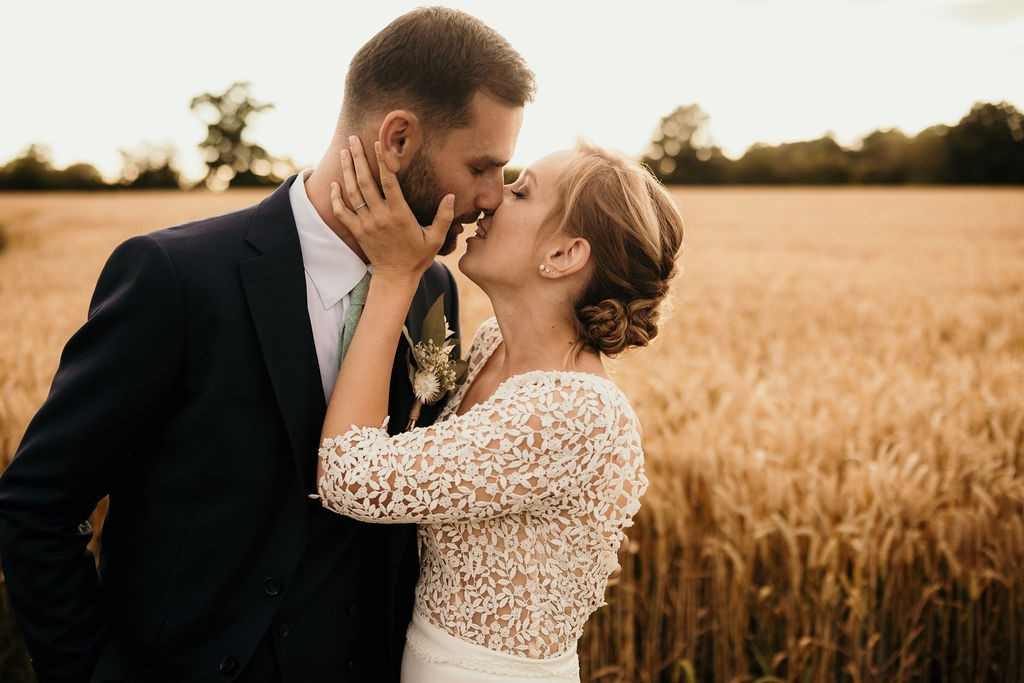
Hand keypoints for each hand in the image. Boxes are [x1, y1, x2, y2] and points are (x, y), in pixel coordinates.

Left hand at [331, 136, 453, 281]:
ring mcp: (366, 223)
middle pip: (365, 181)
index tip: (378, 143)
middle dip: (358, 158)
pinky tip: (335, 184)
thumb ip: (444, 216)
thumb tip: (451, 196)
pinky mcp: (357, 231)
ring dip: (347, 170)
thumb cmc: (418, 257)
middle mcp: (380, 216)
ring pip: (352, 192)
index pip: (388, 181)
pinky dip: (336, 197)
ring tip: (345, 152)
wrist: (396, 277)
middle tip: (353, 138)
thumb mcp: (436, 238)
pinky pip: (342, 212)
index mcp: (399, 214)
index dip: (382, 160)